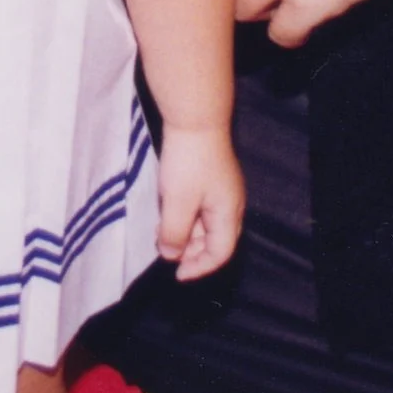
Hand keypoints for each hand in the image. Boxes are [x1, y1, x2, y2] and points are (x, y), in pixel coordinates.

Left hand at [154, 125, 243, 279]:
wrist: (194, 119)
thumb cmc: (188, 163)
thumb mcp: (177, 203)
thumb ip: (174, 234)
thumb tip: (170, 255)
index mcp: (229, 213)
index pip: (220, 254)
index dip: (199, 268)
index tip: (176, 274)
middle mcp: (230, 204)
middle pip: (216, 241)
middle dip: (192, 253)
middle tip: (167, 254)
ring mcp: (221, 189)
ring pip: (206, 224)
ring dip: (186, 234)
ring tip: (162, 235)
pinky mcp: (209, 177)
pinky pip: (200, 208)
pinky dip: (184, 217)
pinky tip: (166, 213)